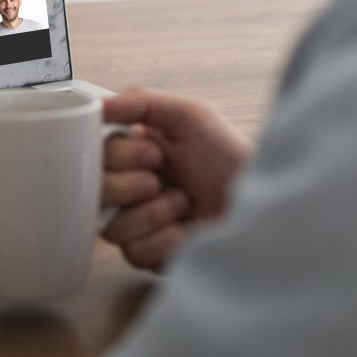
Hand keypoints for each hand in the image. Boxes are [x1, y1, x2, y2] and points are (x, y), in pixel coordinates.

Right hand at [101, 87, 251, 271]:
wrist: (264, 208)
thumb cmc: (231, 159)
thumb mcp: (189, 115)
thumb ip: (139, 102)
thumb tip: (96, 105)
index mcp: (132, 151)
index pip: (92, 153)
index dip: (116, 156)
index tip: (151, 152)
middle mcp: (129, 186)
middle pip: (93, 190)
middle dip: (129, 186)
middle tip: (160, 177)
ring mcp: (138, 222)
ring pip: (110, 226)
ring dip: (151, 213)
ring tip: (182, 203)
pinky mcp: (150, 254)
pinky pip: (133, 252)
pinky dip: (163, 239)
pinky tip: (184, 230)